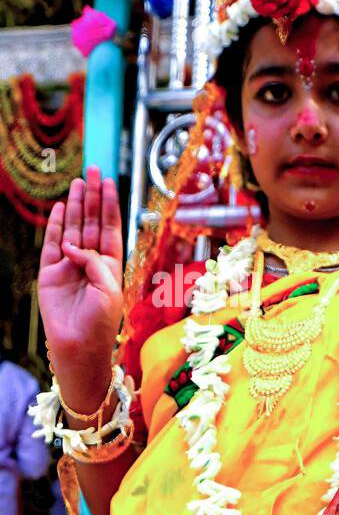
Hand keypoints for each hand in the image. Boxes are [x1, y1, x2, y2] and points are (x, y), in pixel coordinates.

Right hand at [37, 166, 124, 411]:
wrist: (79, 343)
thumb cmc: (101, 321)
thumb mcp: (109, 289)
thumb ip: (96, 263)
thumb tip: (74, 246)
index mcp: (111, 264)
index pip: (111, 227)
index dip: (109, 205)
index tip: (109, 182)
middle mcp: (91, 261)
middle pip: (92, 221)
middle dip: (93, 197)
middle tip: (93, 171)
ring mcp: (69, 264)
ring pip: (72, 228)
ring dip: (75, 205)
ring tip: (78, 183)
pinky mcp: (50, 272)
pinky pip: (52, 243)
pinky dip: (56, 225)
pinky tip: (60, 208)